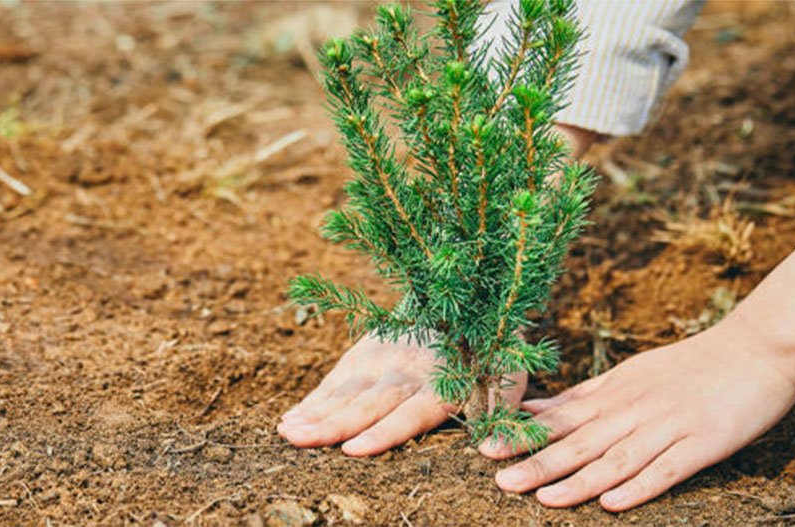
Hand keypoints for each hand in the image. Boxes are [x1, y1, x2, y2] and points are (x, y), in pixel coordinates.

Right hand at [277, 334, 526, 455]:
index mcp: (443, 384)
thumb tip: (490, 453)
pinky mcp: (367, 351)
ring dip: (315, 412)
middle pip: (367, 403)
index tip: (354, 450)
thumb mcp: (508, 380)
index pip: (410, 413)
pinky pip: (337, 378)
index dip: (383, 433)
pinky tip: (291, 418)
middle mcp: (408, 371)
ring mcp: (383, 358)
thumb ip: (501, 417)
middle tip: (298, 441)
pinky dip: (314, 399)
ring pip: (346, 390)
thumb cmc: (492, 353)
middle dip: (331, 424)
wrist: (466, 293)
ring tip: (286, 432)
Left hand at [479, 323, 794, 510]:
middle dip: (539, 462)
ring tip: (545, 499)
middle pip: (581, 441)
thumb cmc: (688, 366)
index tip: (486, 449)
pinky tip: (614, 503)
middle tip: (502, 481)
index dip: (524, 436)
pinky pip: (669, 468)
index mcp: (614, 395)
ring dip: (580, 480)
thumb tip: (530, 409)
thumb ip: (581, 397)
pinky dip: (641, 485)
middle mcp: (635, 410)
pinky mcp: (704, 442)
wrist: (757, 348)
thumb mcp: (628, 375)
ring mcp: (669, 426)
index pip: (561, 419)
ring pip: (617, 458)